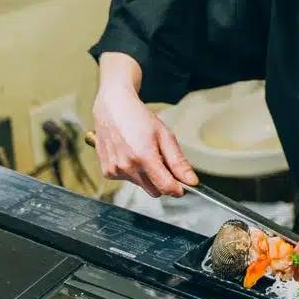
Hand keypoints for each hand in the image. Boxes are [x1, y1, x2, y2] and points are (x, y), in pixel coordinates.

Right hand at [91, 83, 197, 197]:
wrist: (113, 107)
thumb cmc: (139, 118)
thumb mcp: (165, 136)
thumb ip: (178, 162)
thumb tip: (191, 181)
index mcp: (144, 156)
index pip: (165, 187)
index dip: (178, 189)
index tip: (183, 185)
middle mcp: (127, 166)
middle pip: (154, 191)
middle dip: (163, 181)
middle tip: (162, 161)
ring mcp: (115, 170)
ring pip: (142, 186)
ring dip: (147, 176)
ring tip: (143, 153)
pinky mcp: (107, 172)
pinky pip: (128, 181)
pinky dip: (133, 173)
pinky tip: (131, 155)